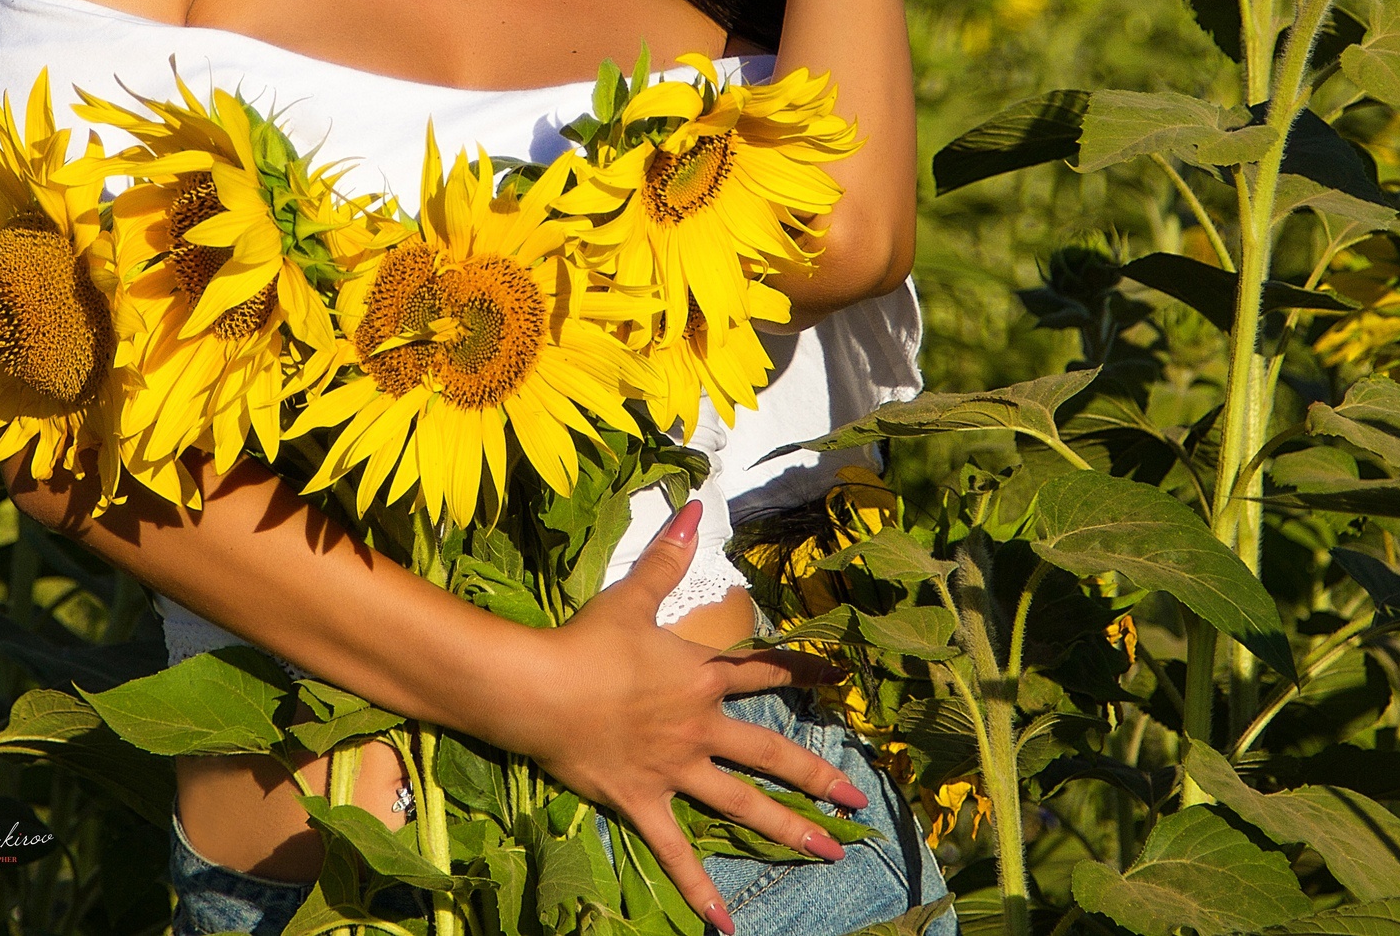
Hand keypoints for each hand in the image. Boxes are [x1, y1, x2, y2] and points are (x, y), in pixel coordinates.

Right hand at [486, 501, 869, 933]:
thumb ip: (666, 557)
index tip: (840, 677)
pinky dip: (699, 889)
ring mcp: (676, 770)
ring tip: (829, 851)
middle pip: (772, 752)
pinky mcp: (644, 802)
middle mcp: (699, 728)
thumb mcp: (629, 596)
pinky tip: (726, 924)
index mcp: (700, 678)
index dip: (803, 670)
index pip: (763, 671)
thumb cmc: (584, 642)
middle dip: (819, 777)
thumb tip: (694, 505)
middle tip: (859, 801)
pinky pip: (676, 852)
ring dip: (789, 830)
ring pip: (743, 805)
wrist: (539, 689)